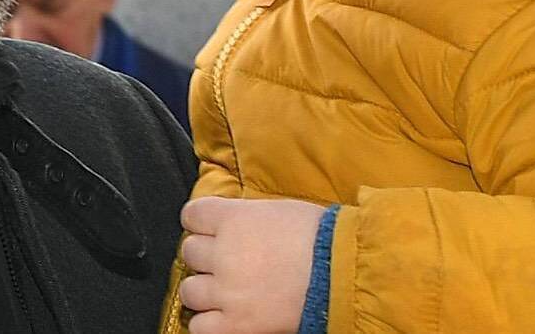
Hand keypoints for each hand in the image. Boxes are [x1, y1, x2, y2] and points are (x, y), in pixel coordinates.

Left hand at [177, 196, 324, 333]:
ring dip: (205, 290)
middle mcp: (223, 253)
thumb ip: (247, 217)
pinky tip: (226, 316)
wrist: (344, 273)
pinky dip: (209, 323)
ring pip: (190, 290)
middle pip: (190, 252)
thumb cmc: (322, 238)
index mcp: (233, 219)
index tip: (211, 230)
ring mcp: (226, 291)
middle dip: (206, 256)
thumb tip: (234, 223)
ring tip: (227, 291)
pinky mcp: (235, 324)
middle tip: (228, 262)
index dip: (201, 223)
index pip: (191, 216)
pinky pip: (199, 326)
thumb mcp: (279, 211)